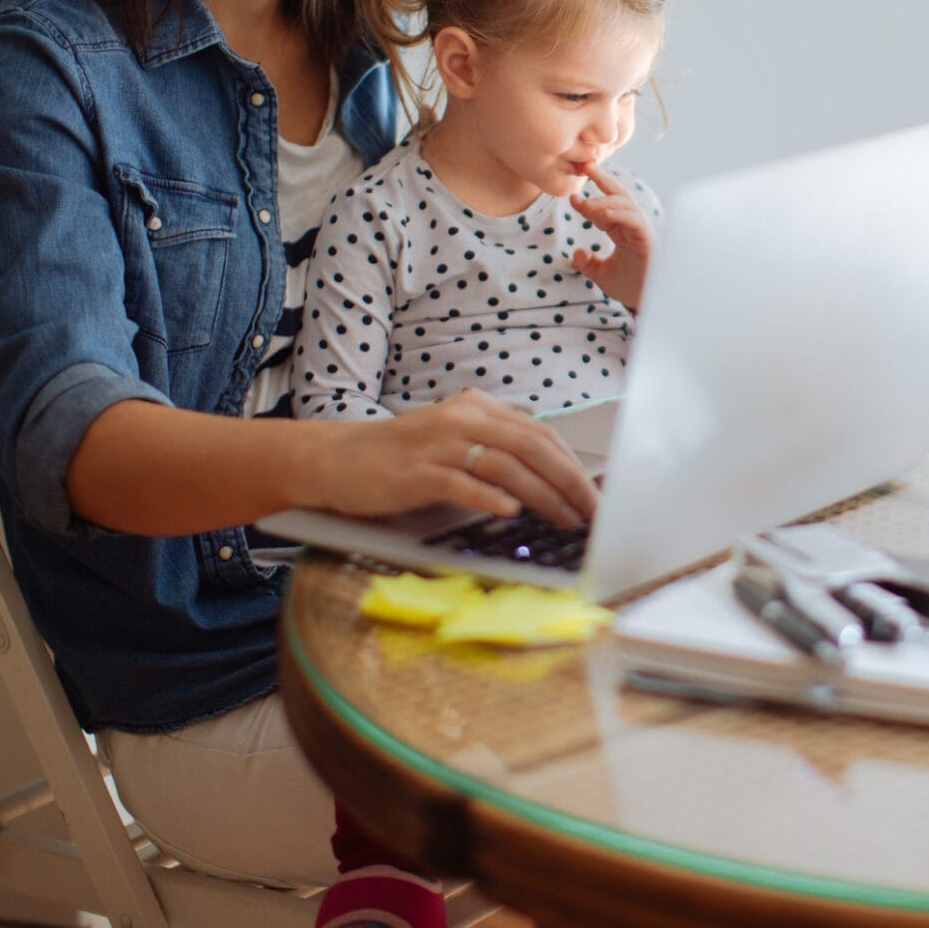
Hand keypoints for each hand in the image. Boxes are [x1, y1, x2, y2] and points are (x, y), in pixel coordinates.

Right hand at [309, 390, 598, 527]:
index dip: (572, 464)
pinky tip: (512, 513)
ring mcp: (438, 444)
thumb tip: (547, 481)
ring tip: (565, 519)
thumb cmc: (399, 458)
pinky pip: (462, 483)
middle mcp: (462, 418)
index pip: (540, 433)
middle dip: (570, 481)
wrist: (335, 459)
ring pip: (506, 466)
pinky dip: (490, 498)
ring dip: (542, 495)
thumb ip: (494, 450)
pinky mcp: (416, 472)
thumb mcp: (452, 441)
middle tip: (592, 512)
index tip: (594, 494)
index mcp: (477, 408)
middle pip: (532, 446)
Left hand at [569, 162, 654, 311]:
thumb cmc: (629, 288)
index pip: (605, 209)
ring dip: (605, 200)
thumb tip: (576, 252)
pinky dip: (619, 214)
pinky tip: (602, 214)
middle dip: (603, 179)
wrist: (646, 304)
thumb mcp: (601, 275)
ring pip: (626, 204)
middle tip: (585, 166)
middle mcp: (633, 227)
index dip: (588, 202)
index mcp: (623, 231)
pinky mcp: (647, 240)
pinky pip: (634, 220)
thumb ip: (588, 263)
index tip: (571, 197)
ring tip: (586, 203)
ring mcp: (641, 232)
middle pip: (619, 195)